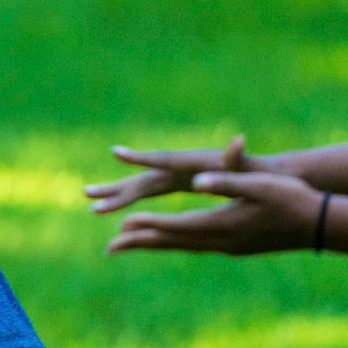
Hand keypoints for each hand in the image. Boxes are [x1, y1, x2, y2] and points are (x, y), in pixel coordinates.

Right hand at [84, 134, 251, 213]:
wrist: (260, 174)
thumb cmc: (254, 175)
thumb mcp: (245, 168)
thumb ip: (238, 157)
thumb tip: (239, 142)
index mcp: (190, 163)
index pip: (161, 160)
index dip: (139, 157)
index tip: (115, 152)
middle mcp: (177, 167)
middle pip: (142, 178)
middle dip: (115, 187)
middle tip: (88, 194)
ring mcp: (174, 174)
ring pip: (139, 185)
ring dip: (114, 193)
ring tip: (87, 197)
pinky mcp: (175, 182)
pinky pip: (146, 191)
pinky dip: (128, 197)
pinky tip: (111, 205)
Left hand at [107, 170, 322, 255]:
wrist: (321, 225)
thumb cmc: (292, 198)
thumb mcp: (259, 185)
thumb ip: (226, 181)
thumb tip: (198, 180)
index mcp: (225, 225)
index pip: (179, 226)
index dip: (150, 225)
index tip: (123, 225)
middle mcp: (223, 241)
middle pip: (174, 243)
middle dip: (141, 243)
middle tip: (110, 247)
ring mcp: (229, 247)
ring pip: (183, 247)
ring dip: (154, 245)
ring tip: (128, 246)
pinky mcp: (235, 247)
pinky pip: (195, 247)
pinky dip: (175, 244)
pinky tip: (169, 242)